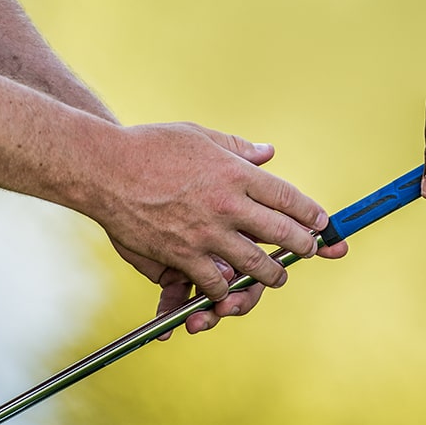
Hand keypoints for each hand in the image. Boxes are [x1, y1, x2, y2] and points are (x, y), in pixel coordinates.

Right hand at [89, 122, 347, 319]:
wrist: (104, 168)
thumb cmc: (150, 146)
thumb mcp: (199, 136)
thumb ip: (237, 147)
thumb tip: (268, 152)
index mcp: (235, 173)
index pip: (288, 198)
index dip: (311, 213)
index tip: (321, 222)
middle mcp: (227, 204)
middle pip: (282, 233)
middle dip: (302, 247)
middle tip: (308, 250)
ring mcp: (206, 233)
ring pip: (256, 265)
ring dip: (270, 275)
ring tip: (276, 277)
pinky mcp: (182, 255)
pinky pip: (217, 282)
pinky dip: (226, 288)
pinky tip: (229, 286)